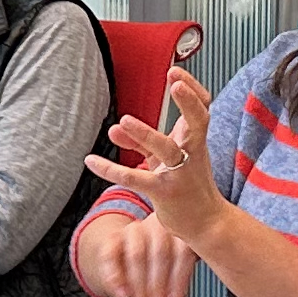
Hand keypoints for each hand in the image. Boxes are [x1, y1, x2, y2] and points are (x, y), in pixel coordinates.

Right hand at [78, 215, 201, 296]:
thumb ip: (176, 290)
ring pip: (136, 254)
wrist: (130, 250)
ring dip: (139, 284)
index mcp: (178, 231)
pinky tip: (121, 294)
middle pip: (159, 253)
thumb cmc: (158, 262)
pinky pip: (110, 255)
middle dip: (158, 285)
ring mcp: (134, 230)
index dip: (179, 280)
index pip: (182, 252)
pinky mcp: (113, 238)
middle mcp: (156, 225)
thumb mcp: (173, 272)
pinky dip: (114, 277)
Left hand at [85, 72, 232, 239]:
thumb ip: (140, 143)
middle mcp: (192, 152)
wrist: (206, 222)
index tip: (175, 74)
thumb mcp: (163, 160)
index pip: (202, 107)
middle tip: (175, 83)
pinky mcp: (164, 193)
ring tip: (123, 121)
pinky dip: (112, 169)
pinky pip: (136, 179)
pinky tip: (91, 161)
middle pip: (198, 121)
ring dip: (146, 134)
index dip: (192, 89)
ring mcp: (180, 173)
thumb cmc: (187, 184)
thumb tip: (115, 129)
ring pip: (166, 149)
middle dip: (188, 102)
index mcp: (195, 140)